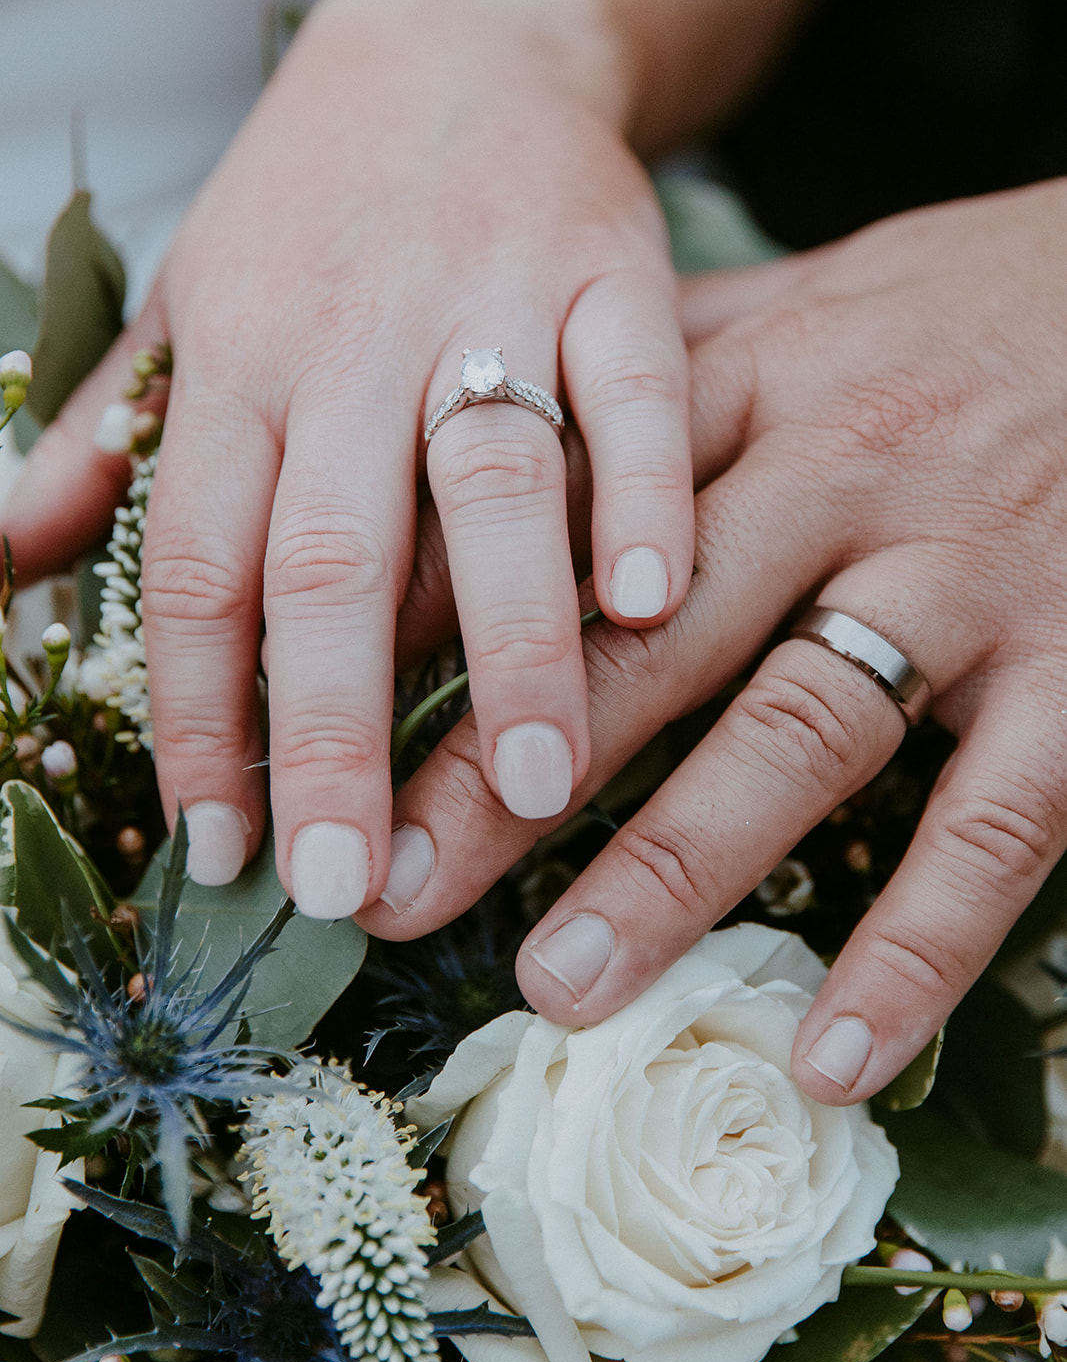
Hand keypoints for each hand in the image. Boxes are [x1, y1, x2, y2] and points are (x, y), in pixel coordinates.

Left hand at [1, 0, 692, 911]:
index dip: (203, 717)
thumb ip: (110, 447)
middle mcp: (352, 345)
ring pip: (488, 485)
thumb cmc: (316, 206)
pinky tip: (653, 603)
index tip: (220, 847)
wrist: (460, 36)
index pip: (202, 569)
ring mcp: (489, 302)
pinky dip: (645, 490)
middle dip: (335, 731)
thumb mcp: (187, 307)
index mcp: (240, 368)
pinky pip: (634, 386)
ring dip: (510, 643)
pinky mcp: (613, 269)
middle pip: (331, 559)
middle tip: (352, 878)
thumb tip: (3, 569)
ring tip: (530, 786)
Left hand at [360, 178, 1066, 1103]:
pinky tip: (830, 1054)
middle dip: (508, 776)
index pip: (567, 516)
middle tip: (392, 893)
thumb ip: (653, 392)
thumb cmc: (963, 309)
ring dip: (674, 870)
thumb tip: (480, 478)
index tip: (331, 730)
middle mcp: (852, 476)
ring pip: (802, 733)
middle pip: (651, 640)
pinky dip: (913, 948)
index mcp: (759, 388)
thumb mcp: (799, 307)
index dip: (441, 626)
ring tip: (558, 985)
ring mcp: (973, 575)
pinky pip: (994, 826)